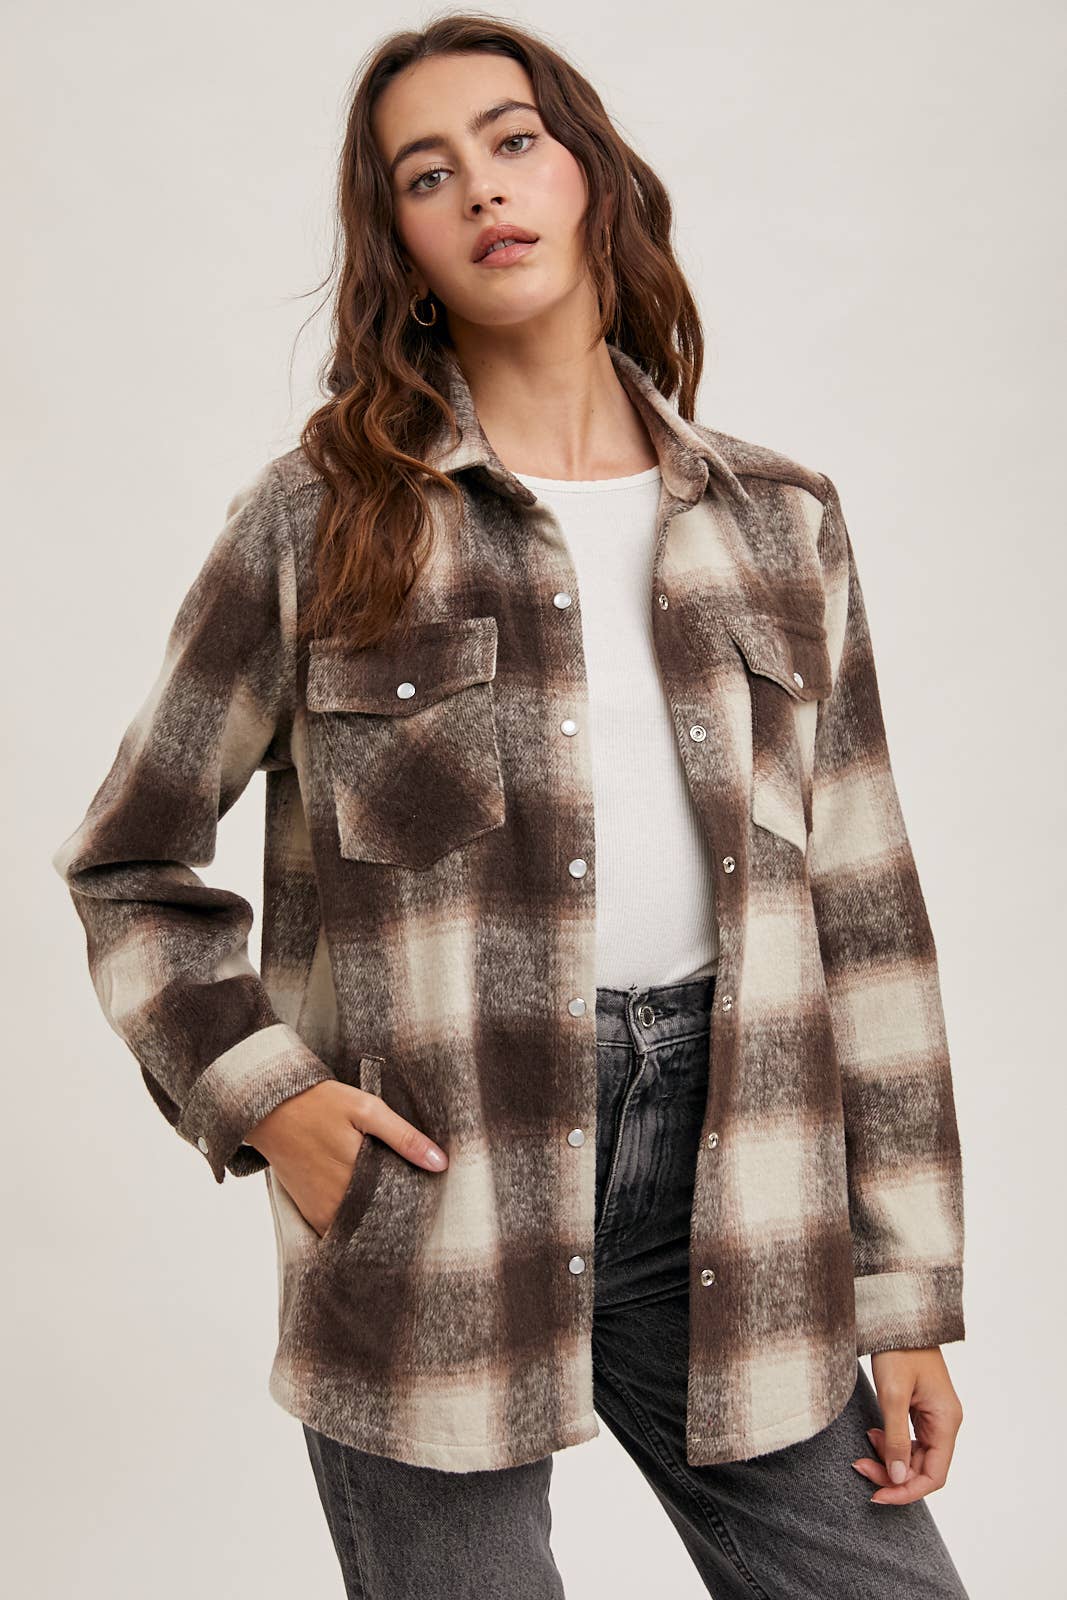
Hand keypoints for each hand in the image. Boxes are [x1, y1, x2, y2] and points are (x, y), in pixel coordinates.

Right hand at [245, 1079, 447, 1237]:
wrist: (271, 1107)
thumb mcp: (367, 1110)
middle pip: (381, 1222)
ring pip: (360, 1230)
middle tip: (413, 1202)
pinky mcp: (309, 1214)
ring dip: (375, 1220)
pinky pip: (338, 1230)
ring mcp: (321, 1212)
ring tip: (390, 1202)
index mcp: (358, 1179)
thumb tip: (440, 1164)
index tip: (429, 1202)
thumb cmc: (321, 1103)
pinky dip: (353, 1223)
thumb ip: (404, 1138)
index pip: (400, 1208)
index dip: (416, 1207)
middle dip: (398, 1215)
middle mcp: (338, 1204)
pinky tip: (364, 1205)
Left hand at [851, 1347, 963, 1504]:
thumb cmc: (898, 1350)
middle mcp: (945, 1422)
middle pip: (923, 1468)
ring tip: (865, 1449)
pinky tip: (875, 1434)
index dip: (906, 1490)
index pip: (934, 1475)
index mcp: (946, 1421)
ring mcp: (935, 1416)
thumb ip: (896, 1438)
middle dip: (892, 1474)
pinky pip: (911, 1439)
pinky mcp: (922, 1409)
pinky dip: (892, 1443)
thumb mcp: (892, 1395)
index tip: (877, 1495)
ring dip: (890, 1459)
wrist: (898, 1316)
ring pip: (915, 1455)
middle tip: (860, 1466)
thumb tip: (898, 1478)